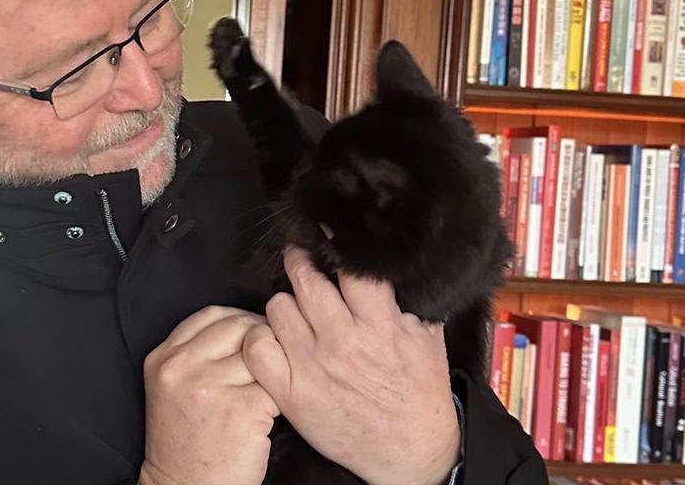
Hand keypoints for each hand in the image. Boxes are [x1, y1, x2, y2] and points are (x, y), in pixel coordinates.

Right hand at [140, 305, 279, 484]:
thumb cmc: (187, 443)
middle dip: (262, 337)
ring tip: (267, 387)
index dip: (239, 319)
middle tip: (271, 358)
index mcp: (163, 359)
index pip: (211, 314)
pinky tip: (270, 410)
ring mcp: (210, 386)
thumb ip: (196, 353)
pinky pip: (276, 382)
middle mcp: (182, 368)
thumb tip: (245, 324)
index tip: (251, 333)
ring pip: (261, 351)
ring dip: (274, 366)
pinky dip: (280, 394)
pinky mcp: (242, 408)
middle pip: (239, 326)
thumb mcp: (173, 387)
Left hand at [241, 248, 459, 484]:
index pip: (351, 270)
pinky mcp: (291, 394)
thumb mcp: (426, 339)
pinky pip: (257, 349)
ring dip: (284, 302)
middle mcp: (342, 344)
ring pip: (277, 308)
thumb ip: (404, 301)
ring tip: (295, 306)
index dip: (337, 242)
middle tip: (301, 258)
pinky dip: (262, 337)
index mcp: (379, 327)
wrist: (408, 453)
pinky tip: (276, 338)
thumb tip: (388, 262)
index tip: (327, 230)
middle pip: (305, 280)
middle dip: (301, 261)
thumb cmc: (418, 395)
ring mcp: (312, 369)